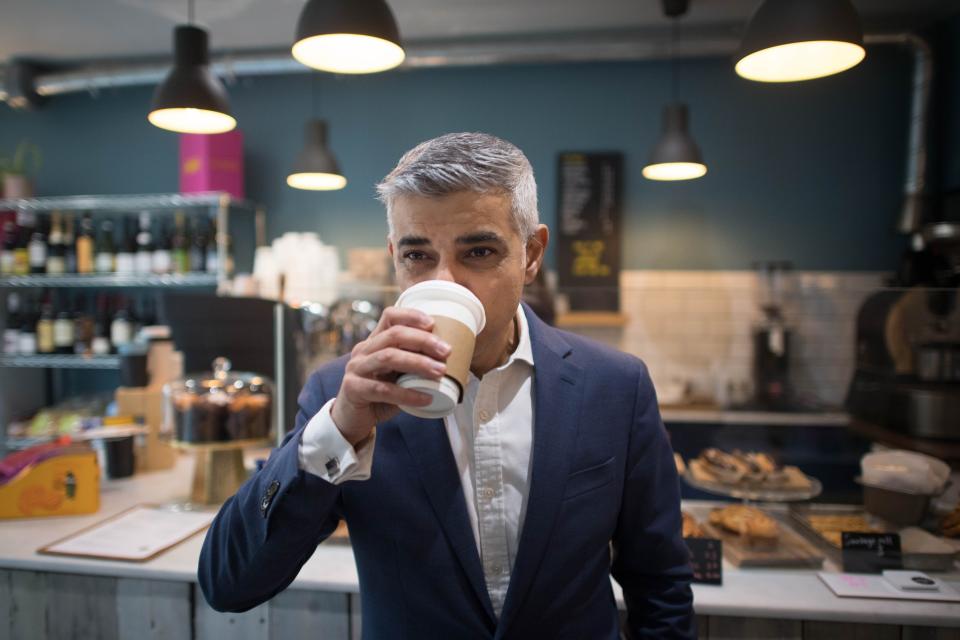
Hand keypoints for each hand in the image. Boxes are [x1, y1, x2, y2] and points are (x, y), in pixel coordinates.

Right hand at [330, 306, 450, 444]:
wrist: (353, 420)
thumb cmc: (380, 396)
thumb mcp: (398, 376)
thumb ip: (415, 366)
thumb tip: (454, 365)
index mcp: (374, 342)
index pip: (389, 317)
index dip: (411, 315)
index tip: (433, 323)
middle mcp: (363, 351)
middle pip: (393, 335)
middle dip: (423, 341)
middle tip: (446, 351)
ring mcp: (356, 369)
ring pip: (388, 358)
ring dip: (418, 363)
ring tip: (440, 371)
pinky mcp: (353, 389)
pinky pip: (383, 389)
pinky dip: (407, 394)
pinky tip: (425, 398)